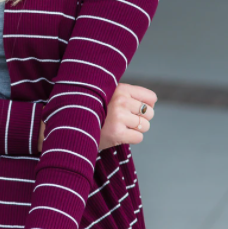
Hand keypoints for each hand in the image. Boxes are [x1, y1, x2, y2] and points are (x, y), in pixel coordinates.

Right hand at [36, 82, 156, 152]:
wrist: (74, 126)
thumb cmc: (96, 110)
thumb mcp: (108, 95)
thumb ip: (128, 95)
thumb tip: (153, 101)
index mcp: (120, 89)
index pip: (151, 98)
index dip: (146, 106)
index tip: (135, 110)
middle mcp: (120, 101)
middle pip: (149, 113)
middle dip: (140, 119)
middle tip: (124, 121)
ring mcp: (118, 117)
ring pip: (145, 126)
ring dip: (135, 130)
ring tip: (120, 127)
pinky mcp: (117, 134)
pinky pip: (138, 138)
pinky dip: (131, 139)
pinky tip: (118, 135)